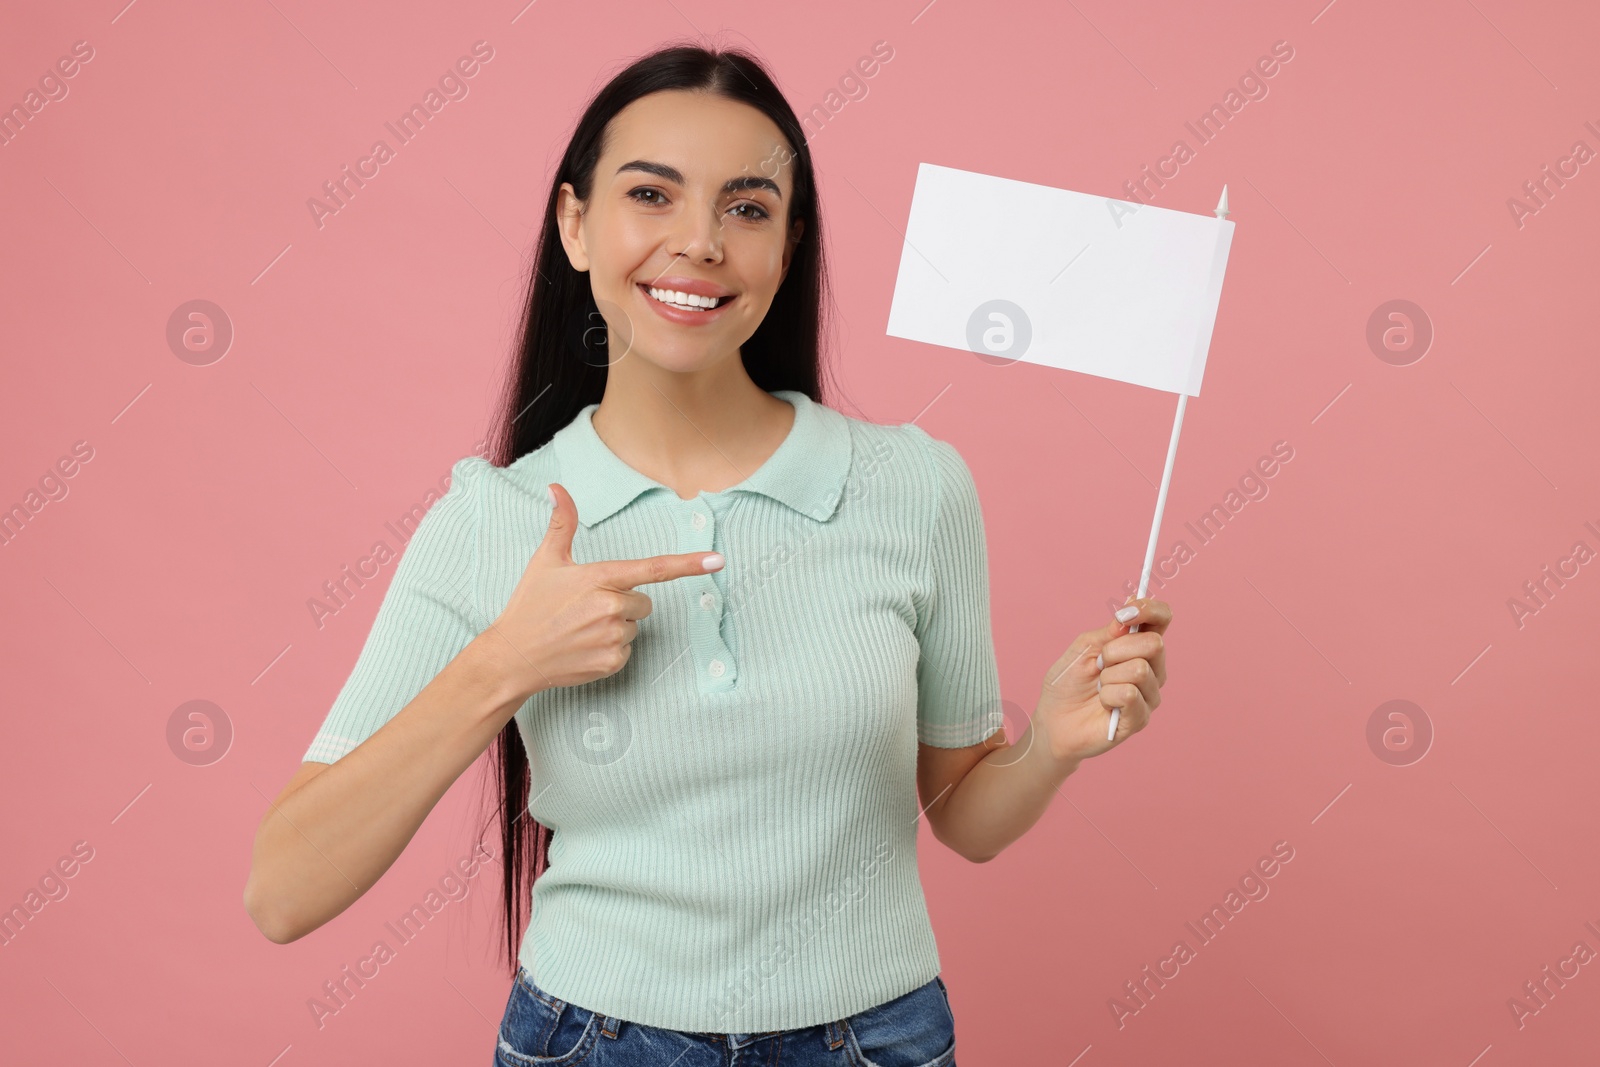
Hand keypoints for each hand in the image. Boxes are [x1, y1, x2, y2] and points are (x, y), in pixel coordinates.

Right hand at [481, 482, 723, 698]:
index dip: (689, 563)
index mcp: (600, 577)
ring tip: (581, 629)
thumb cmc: (530, 606)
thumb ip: (561, 523)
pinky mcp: (611, 662)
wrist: (513, 656)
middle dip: (624, 603)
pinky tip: (583, 647)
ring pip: (634, 627)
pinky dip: (609, 650)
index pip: (654, 568)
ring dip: (615, 627)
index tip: (718, 560)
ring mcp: (612, 637)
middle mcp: (611, 606)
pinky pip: (626, 651)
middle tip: (587, 608)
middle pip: (644, 602)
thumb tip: (556, 487)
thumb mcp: (546, 561)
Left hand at [1033, 596, 1171, 763]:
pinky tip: (1104, 704)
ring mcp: (1150, 694)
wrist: (1053, 721)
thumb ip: (1108, 632)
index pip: (1161, 618)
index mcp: (1139, 646)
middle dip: (1115, 650)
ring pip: (1140, 670)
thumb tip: (1130, 616)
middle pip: (1154, 644)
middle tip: (1099, 664)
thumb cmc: (1068, 684)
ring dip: (1108, 676)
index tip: (1125, 613)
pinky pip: (1130, 694)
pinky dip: (1108, 696)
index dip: (1149, 610)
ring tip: (1099, 687)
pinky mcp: (1141, 718)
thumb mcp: (1083, 648)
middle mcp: (1153, 669)